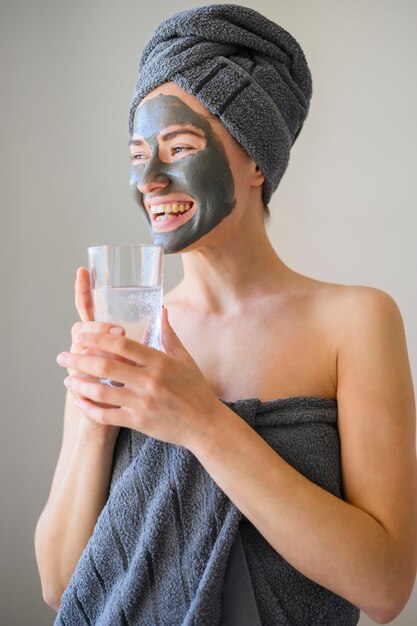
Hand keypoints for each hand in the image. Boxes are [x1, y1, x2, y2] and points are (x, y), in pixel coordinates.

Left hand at [57, 307, 221, 448]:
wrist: (205, 424)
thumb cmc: (196, 389)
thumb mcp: (185, 359)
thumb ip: (169, 335)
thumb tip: (161, 310)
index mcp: (159, 362)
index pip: (122, 345)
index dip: (98, 338)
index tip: (82, 335)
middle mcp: (149, 381)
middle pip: (105, 366)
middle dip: (79, 359)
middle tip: (63, 356)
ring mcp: (142, 403)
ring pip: (101, 392)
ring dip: (80, 385)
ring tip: (67, 380)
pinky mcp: (138, 422)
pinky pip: (107, 415)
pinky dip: (90, 409)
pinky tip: (80, 402)